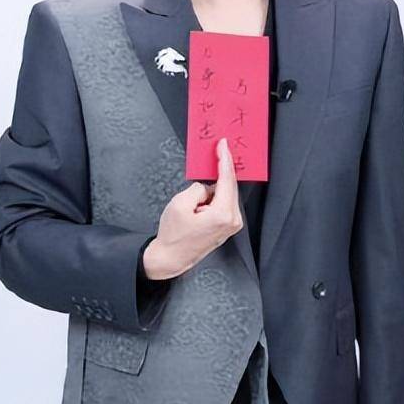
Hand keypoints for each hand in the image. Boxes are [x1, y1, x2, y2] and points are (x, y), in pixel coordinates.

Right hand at [142, 137, 242, 279]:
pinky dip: (218, 193)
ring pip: (227, 194)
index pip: (226, 180)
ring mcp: (231, 225)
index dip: (224, 160)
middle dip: (224, 167)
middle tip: (221, 148)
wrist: (171, 258)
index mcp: (222, 214)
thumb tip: (206, 187)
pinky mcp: (227, 227)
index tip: (223, 145)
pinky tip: (210, 187)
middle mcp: (232, 220)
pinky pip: (225, 203)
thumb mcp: (180, 203)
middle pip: (231, 185)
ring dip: (219, 182)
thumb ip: (198, 188)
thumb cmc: (173, 235)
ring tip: (212, 168)